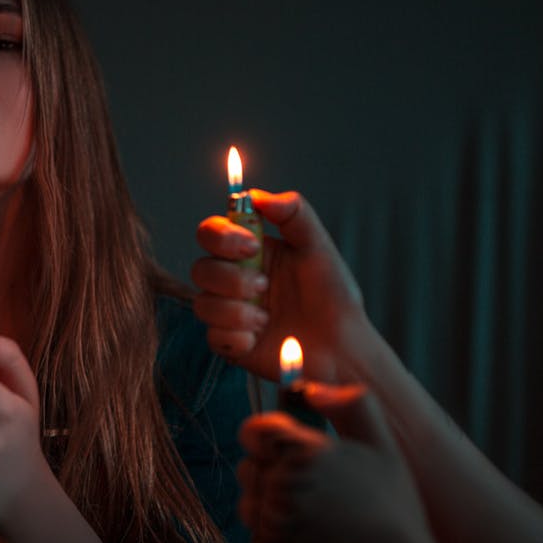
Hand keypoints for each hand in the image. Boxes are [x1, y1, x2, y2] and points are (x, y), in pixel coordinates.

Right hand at [192, 190, 364, 381]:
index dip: (221, 237)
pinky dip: (238, 337)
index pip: (210, 233)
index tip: (252, 245)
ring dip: (237, 311)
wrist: (343, 347)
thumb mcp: (318, 246)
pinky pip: (213, 337)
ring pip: (202, 304)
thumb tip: (255, 195)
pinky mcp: (229, 344)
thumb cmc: (333, 296)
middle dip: (231, 279)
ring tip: (267, 318)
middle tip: (264, 287)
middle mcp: (233, 281)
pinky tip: (261, 337)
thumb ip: (293, 213)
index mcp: (248, 252)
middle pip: (200, 269)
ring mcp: (228, 313)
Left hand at [237, 384, 472, 542]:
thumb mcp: (383, 447)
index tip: (273, 449)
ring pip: (251, 505)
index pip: (256, 430)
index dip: (259, 437)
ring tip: (316, 523)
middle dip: (271, 479)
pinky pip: (258, 538)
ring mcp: (273, 520)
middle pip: (251, 470)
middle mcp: (283, 483)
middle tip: (313, 498)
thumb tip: (313, 387)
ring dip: (272, 512)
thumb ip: (353, 405)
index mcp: (306, 451)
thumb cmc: (393, 511)